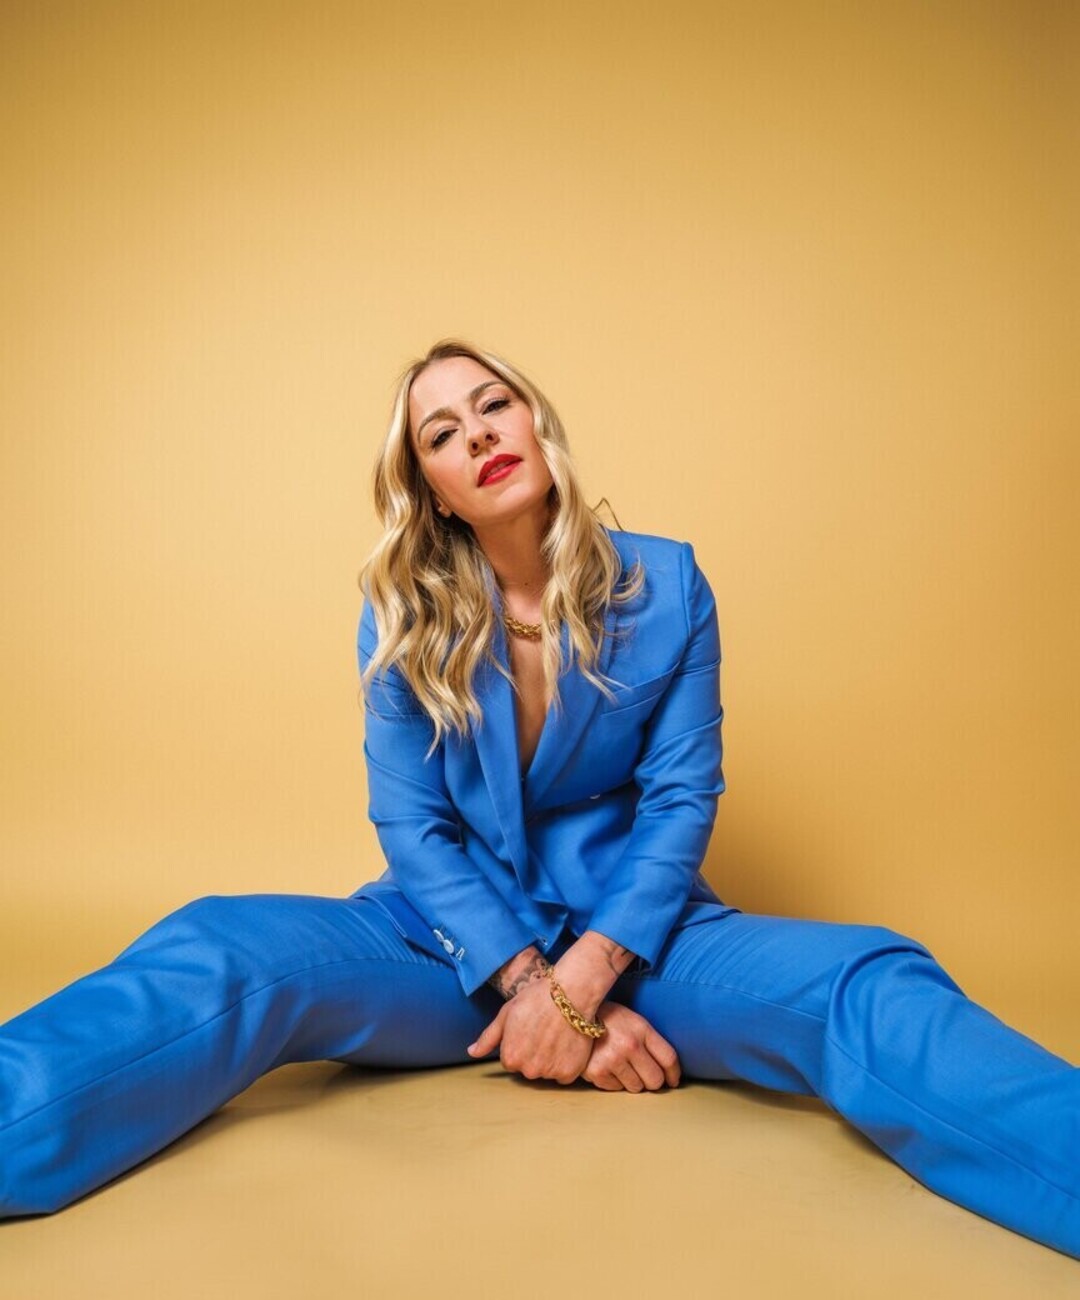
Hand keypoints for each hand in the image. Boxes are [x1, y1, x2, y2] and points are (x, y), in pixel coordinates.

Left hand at [467, 976, 593, 1083]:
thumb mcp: (506, 1014)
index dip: (519, 1044)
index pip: (511, 1060)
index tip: (529, 1030)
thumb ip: (488, 1038)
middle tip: (543, 1031)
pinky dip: (566, 1063)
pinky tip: (567, 1043)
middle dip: (533, 1054)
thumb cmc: (536, 999)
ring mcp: (550, 1073)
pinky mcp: (570, 1072)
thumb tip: (472, 1052)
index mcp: (510, 1057)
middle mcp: (529, 1070)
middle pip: (529, 1068)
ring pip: (546, 1071)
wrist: (570, 992)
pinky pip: (564, 1075)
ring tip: (557, 1035)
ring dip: (550, 1059)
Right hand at [581, 1002, 680, 1092]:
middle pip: (655, 1080)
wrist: (572, 1016)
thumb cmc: (608, 1020)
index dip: (674, 1074)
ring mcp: (612, 1059)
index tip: (672, 1080)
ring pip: (636, 1088)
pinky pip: (616, 1089)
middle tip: (646, 1076)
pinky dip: (615, 1082)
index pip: (669, 1059)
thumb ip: (650, 1041)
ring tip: (622, 1066)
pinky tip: (608, 1067)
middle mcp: (629, 1045)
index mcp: (641, 1029)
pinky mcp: (597, 1072)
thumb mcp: (633, 1020)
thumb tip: (668, 1070)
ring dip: (633, 1081)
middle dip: (653, 1081)